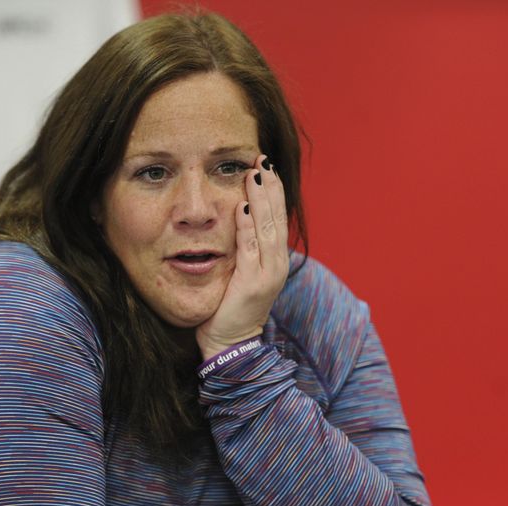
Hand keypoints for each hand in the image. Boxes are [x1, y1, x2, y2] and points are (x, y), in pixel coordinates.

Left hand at [196, 154, 288, 358]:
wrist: (231, 345)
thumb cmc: (230, 308)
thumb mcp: (241, 272)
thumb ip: (244, 248)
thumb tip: (236, 218)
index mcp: (275, 260)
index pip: (277, 218)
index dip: (273, 191)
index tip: (264, 165)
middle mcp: (276, 264)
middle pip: (276, 218)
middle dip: (270, 187)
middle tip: (262, 159)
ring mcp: (267, 274)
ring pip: (267, 228)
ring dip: (261, 199)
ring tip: (256, 173)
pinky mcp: (251, 284)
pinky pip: (249, 248)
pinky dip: (246, 226)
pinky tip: (242, 205)